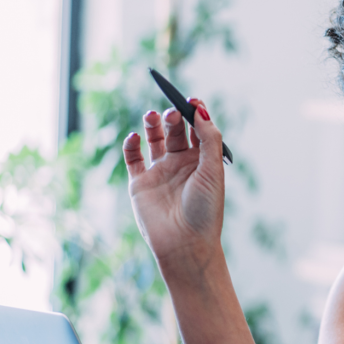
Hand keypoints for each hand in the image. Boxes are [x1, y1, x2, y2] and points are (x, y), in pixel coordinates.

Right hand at [122, 101, 224, 264]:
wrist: (185, 243)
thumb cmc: (205, 209)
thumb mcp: (212, 170)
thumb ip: (208, 138)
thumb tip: (200, 109)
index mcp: (203, 161)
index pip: (198, 129)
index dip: (195, 113)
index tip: (192, 100)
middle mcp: (182, 164)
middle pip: (176, 130)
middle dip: (174, 117)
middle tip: (172, 112)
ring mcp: (160, 172)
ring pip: (154, 139)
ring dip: (152, 124)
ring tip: (152, 115)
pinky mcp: (140, 183)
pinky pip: (132, 158)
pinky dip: (131, 144)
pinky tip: (135, 137)